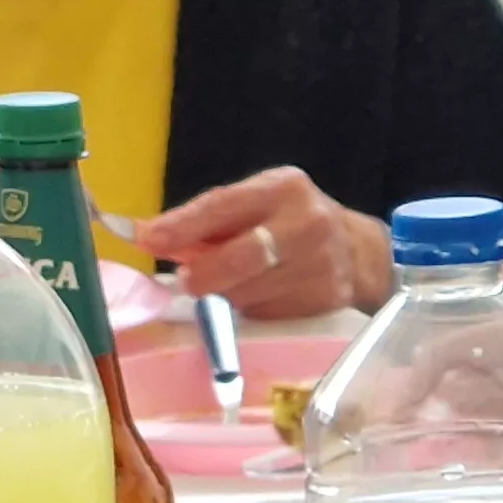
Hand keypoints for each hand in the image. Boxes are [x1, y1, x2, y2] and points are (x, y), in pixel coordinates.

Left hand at [135, 167, 391, 318]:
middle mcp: (306, 224)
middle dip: (203, 273)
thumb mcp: (257, 203)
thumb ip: (209, 219)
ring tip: (228, 285)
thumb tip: (146, 236)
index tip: (144, 239)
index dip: (181, 226)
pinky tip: (257, 297)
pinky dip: (250, 311)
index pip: (222, 206)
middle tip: (185, 281)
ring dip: (225, 295)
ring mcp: (320, 266)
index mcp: (283, 188)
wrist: (358, 254)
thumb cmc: (290, 223)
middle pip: (240, 257)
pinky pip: (267, 314)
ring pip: (248, 293)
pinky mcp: (324, 301)